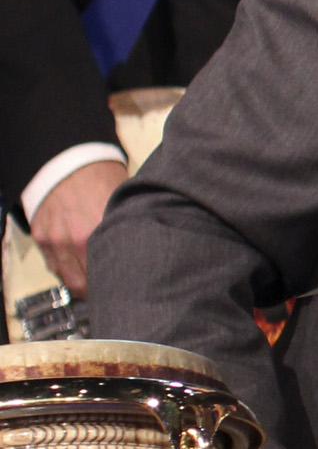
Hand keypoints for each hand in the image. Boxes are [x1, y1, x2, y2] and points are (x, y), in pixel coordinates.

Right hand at [29, 156, 126, 294]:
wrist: (70, 160)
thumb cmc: (104, 179)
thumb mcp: (125, 203)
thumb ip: (129, 230)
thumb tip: (146, 249)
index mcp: (102, 232)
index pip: (112, 274)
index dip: (121, 285)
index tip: (129, 288)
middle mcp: (75, 241)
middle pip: (88, 283)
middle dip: (102, 288)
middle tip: (114, 288)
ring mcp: (55, 241)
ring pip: (68, 279)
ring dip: (83, 283)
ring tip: (97, 281)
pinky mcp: (41, 237)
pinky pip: (53, 266)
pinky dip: (66, 269)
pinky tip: (79, 266)